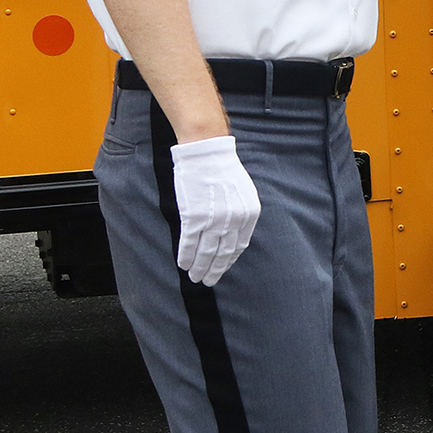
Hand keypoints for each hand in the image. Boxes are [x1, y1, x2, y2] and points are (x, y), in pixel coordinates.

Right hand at [171, 134, 260, 284]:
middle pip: (223, 253)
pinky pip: (189, 243)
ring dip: (199, 267)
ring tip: (194, 277)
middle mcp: (234, 220)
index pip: (239, 246)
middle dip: (214, 270)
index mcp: (249, 214)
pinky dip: (186, 256)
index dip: (228, 260)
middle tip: (207, 281)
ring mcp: (214, 220)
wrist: (206, 151)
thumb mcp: (243, 192)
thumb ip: (240, 213)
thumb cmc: (222, 168)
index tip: (222, 268)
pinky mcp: (194, 217)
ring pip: (206, 252)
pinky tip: (183, 264)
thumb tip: (232, 233)